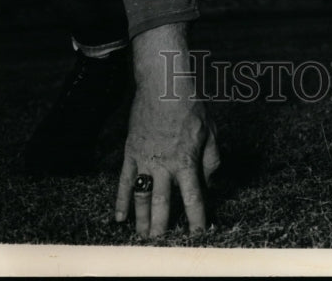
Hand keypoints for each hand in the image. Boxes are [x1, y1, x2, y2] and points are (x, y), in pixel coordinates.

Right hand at [115, 26, 219, 237]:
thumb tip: (211, 184)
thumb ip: (212, 160)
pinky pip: (123, 181)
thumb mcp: (210, 131)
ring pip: (142, 196)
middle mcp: (165, 164)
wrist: (162, 84)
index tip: (198, 236)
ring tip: (142, 238)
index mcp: (187, 161)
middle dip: (163, 228)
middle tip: (162, 247)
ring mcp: (145, 159)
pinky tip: (119, 218)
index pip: (194, 198)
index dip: (196, 220)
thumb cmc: (190, 105)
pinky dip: (120, 200)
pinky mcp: (131, 152)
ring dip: (142, 219)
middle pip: (163, 204)